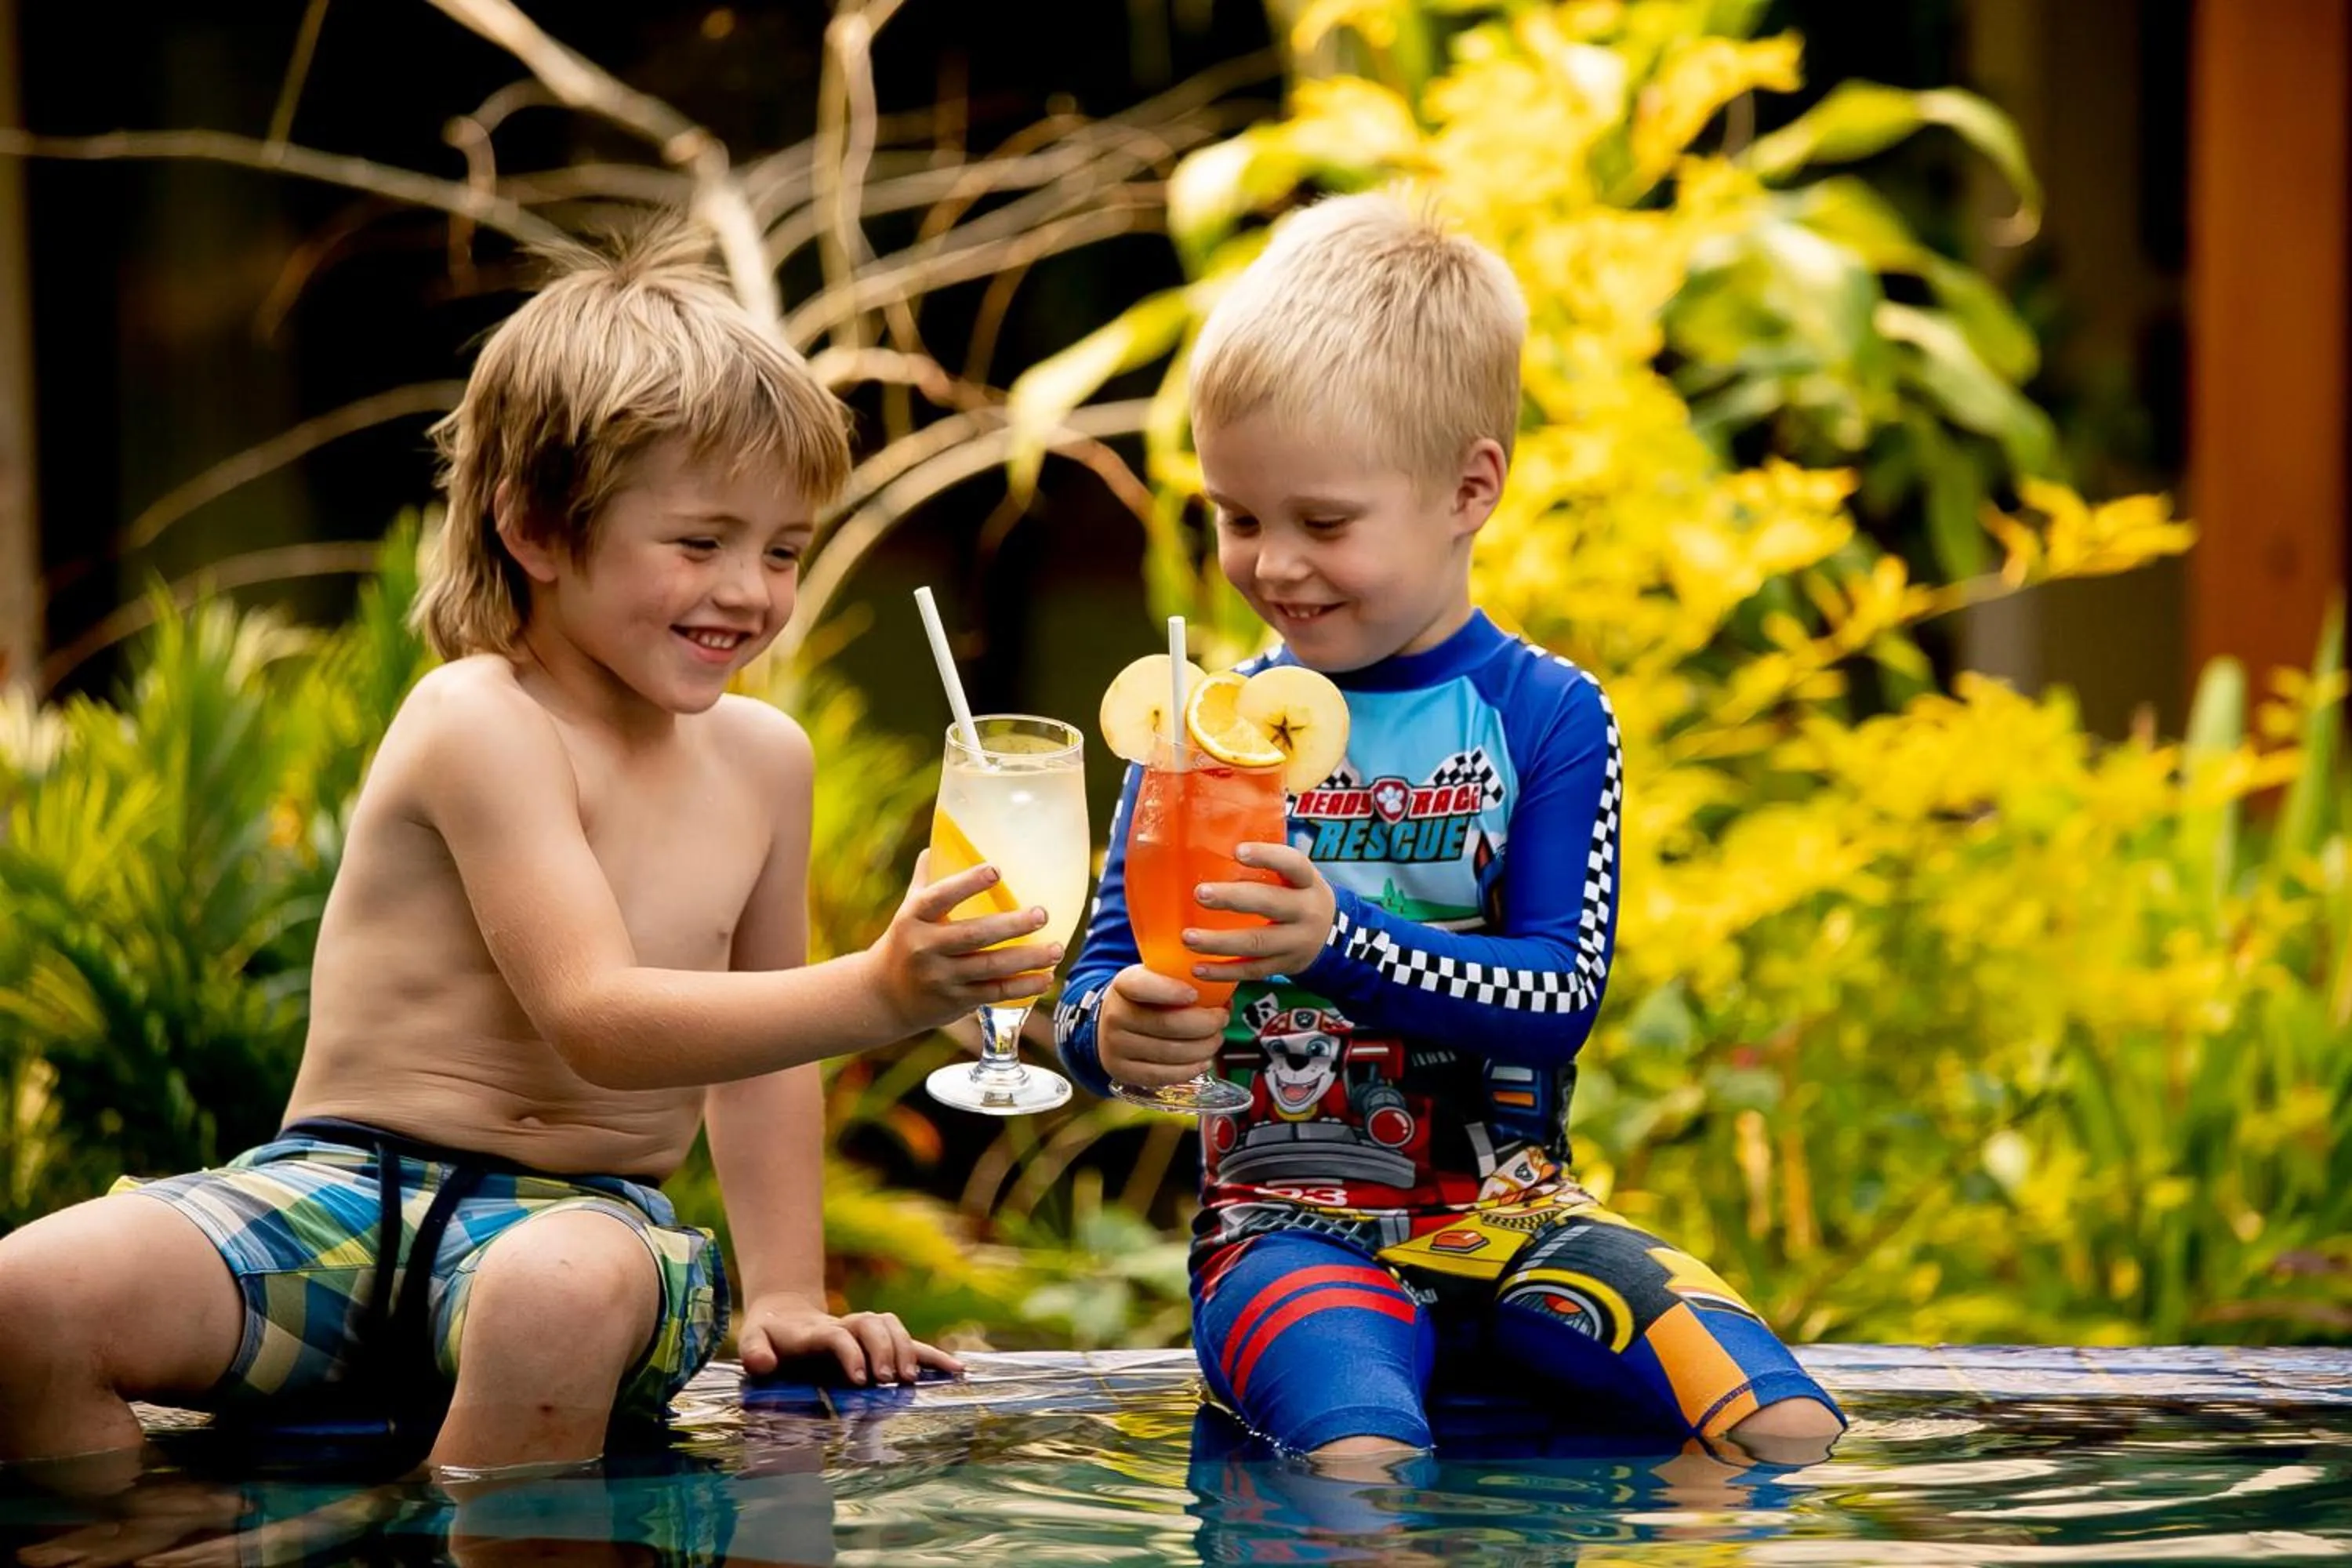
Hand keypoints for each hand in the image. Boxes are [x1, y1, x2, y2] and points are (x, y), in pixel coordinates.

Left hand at [735, 1293, 963, 1386]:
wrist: (787, 1316)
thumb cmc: (771, 1337)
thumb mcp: (754, 1340)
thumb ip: (754, 1351)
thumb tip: (763, 1365)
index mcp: (816, 1331)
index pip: (840, 1335)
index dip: (852, 1354)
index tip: (860, 1380)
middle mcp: (846, 1325)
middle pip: (873, 1325)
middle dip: (884, 1350)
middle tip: (887, 1381)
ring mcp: (865, 1330)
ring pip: (894, 1327)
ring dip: (906, 1351)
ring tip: (910, 1381)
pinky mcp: (881, 1342)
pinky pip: (912, 1344)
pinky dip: (934, 1356)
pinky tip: (957, 1371)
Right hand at [872, 851, 1063, 1032]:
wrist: (884, 996)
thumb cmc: (905, 940)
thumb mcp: (909, 908)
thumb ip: (928, 877)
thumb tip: (942, 837)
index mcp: (914, 916)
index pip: (940, 896)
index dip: (967, 883)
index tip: (997, 870)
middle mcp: (924, 947)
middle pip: (972, 934)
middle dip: (1011, 925)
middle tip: (1042, 914)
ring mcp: (939, 977)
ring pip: (989, 967)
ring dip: (1027, 959)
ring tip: (1057, 949)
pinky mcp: (954, 1000)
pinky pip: (993, 993)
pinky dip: (1022, 987)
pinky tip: (1046, 978)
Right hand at [1097, 963, 1228, 1087]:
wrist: (1112, 1024)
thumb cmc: (1146, 999)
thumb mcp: (1157, 978)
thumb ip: (1184, 980)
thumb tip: (1224, 998)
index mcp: (1124, 985)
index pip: (1142, 986)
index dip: (1170, 991)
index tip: (1195, 994)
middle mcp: (1115, 1015)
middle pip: (1166, 1024)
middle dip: (1204, 1023)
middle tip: (1222, 1019)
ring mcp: (1116, 1046)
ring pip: (1169, 1052)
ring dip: (1202, 1048)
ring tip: (1216, 1040)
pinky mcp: (1123, 1071)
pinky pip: (1162, 1075)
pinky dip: (1189, 1070)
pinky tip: (1203, 1061)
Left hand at [1185, 843, 1335, 982]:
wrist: (1333, 938)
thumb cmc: (1298, 896)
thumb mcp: (1296, 878)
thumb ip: (1267, 865)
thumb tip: (1212, 843)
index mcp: (1307, 882)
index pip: (1293, 864)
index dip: (1267, 856)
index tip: (1238, 851)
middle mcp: (1305, 912)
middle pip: (1270, 904)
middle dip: (1233, 899)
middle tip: (1200, 893)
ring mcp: (1296, 943)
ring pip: (1256, 943)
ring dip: (1219, 942)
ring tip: (1187, 937)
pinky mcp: (1283, 966)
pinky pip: (1251, 971)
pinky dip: (1223, 972)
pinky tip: (1197, 969)